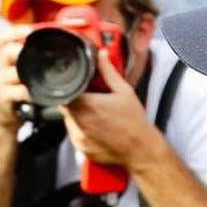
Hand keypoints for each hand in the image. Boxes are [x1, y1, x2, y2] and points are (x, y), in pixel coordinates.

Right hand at [0, 27, 31, 129]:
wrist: (8, 114)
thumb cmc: (20, 87)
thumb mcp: (23, 69)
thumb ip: (33, 57)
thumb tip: (62, 40)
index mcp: (4, 56)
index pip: (4, 37)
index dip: (16, 32)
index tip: (30, 30)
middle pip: (6, 51)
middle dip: (21, 50)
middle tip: (37, 53)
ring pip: (10, 73)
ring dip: (26, 73)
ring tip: (40, 75)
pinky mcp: (2, 98)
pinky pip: (14, 92)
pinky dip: (27, 92)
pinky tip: (36, 94)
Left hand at [60, 50, 160, 167]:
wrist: (141, 149)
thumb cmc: (135, 123)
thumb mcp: (124, 91)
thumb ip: (109, 72)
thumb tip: (102, 56)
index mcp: (88, 105)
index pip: (65, 93)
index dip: (71, 89)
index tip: (80, 89)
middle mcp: (80, 122)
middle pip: (65, 107)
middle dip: (75, 101)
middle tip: (92, 101)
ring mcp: (79, 137)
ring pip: (68, 121)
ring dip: (77, 116)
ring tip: (97, 116)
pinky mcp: (81, 148)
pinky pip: (74, 135)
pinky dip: (81, 130)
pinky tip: (98, 128)